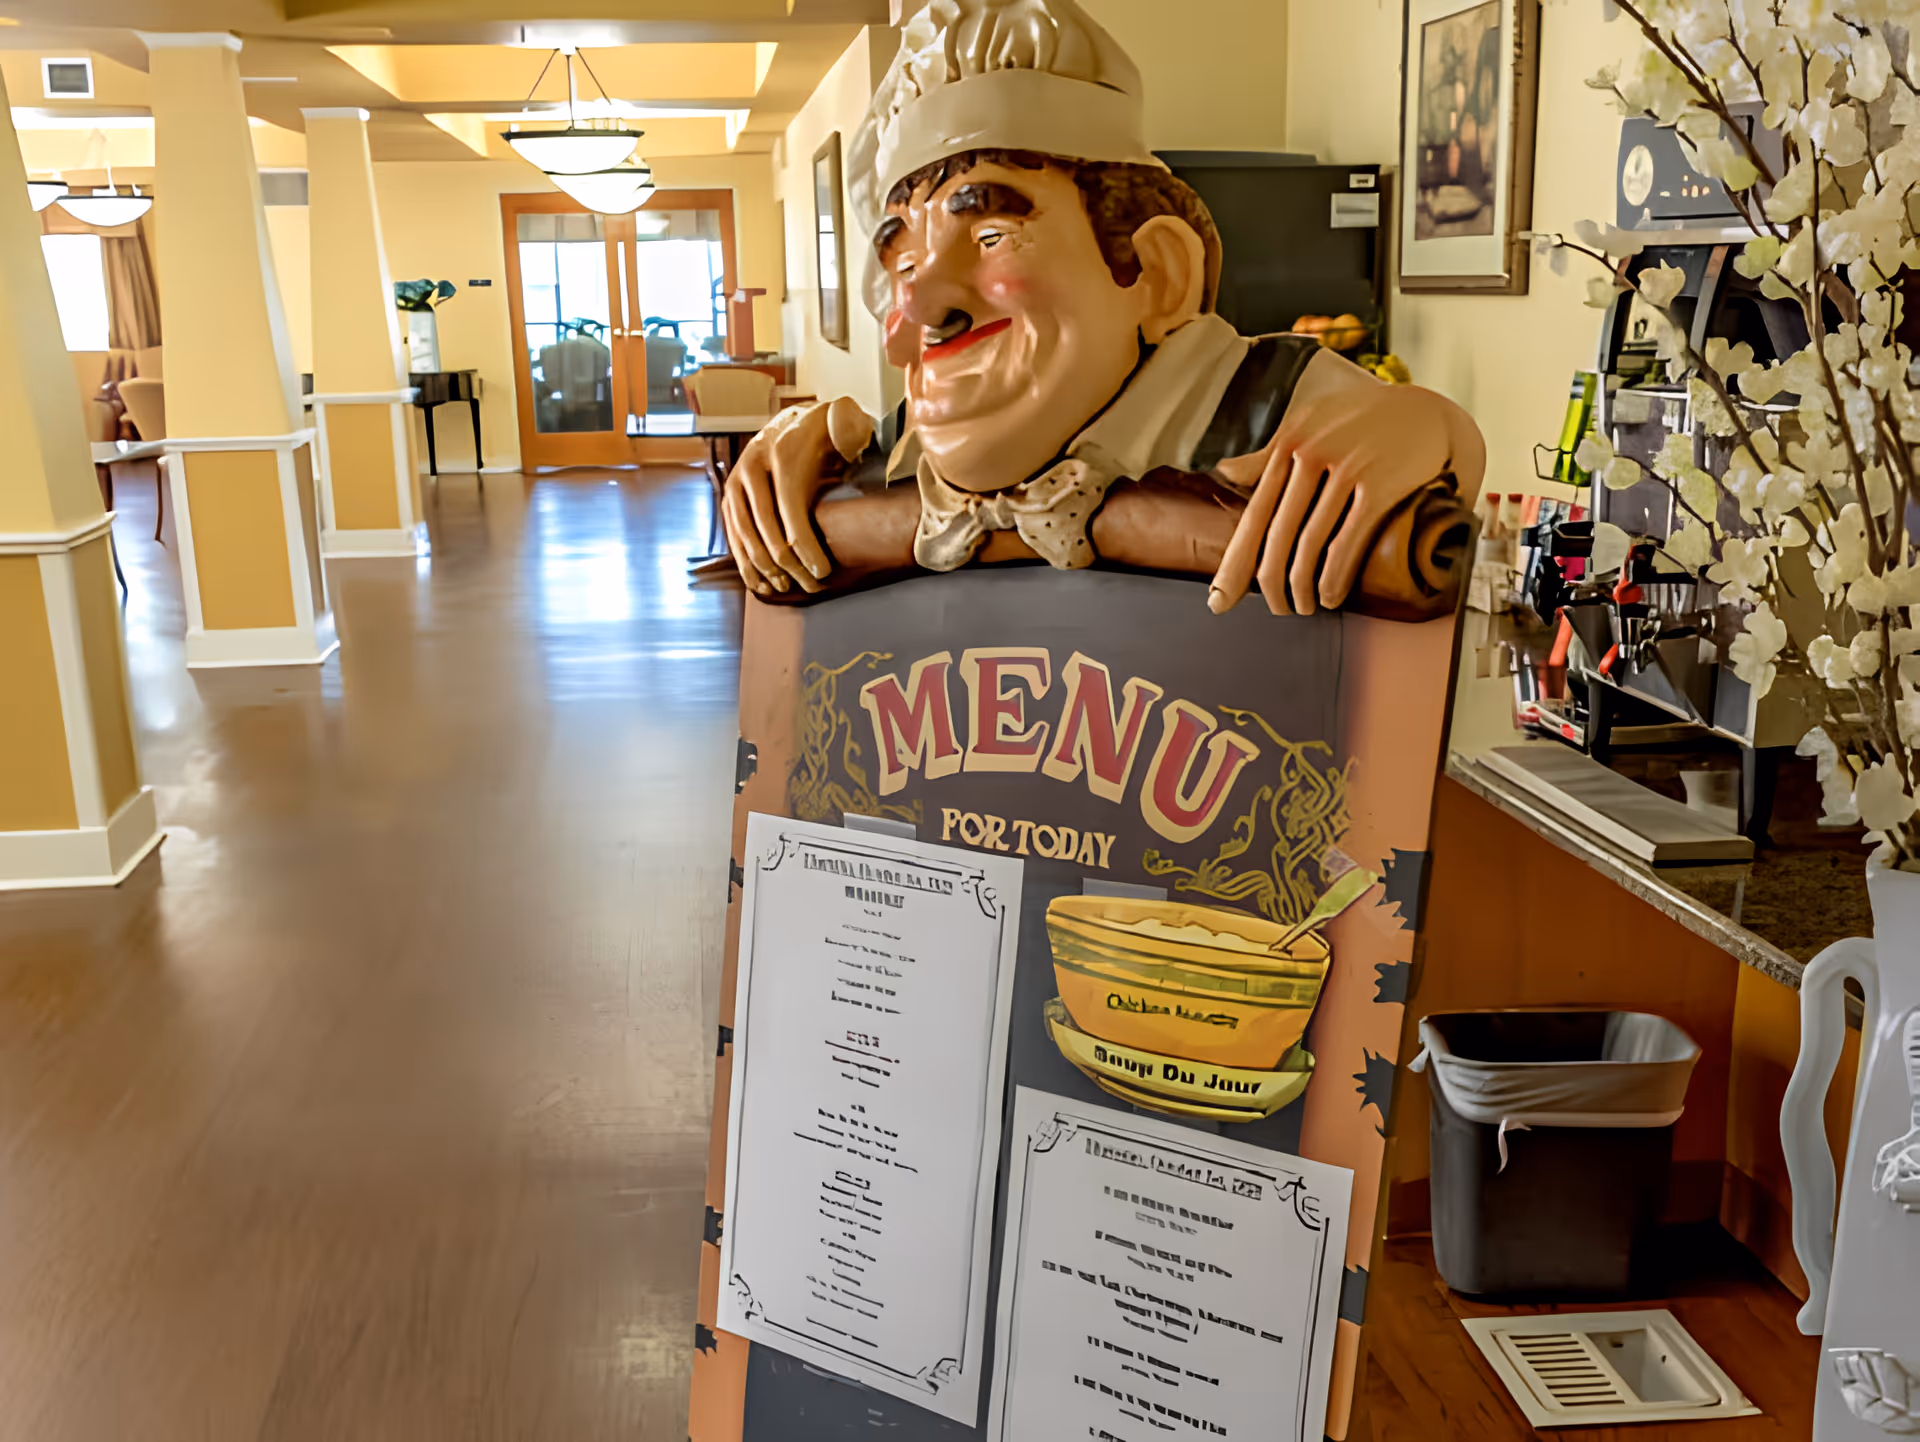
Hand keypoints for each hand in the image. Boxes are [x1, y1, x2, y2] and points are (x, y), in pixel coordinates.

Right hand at [722, 398, 875, 595]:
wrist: (790, 423)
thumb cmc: (824, 433)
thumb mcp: (842, 423)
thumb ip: (850, 429)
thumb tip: (852, 438)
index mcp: (781, 453)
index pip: (789, 507)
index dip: (804, 543)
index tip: (822, 571)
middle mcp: (751, 467)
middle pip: (764, 526)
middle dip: (786, 563)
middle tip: (809, 585)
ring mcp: (736, 483)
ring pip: (745, 534)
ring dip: (764, 567)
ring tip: (786, 588)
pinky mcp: (729, 497)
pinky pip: (733, 535)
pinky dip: (745, 562)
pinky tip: (760, 584)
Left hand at [1208, 352, 1485, 615]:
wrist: (1431, 411)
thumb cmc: (1366, 420)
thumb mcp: (1312, 424)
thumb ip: (1270, 452)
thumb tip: (1225, 472)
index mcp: (1288, 443)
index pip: (1254, 513)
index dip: (1234, 563)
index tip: (1220, 600)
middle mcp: (1310, 454)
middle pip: (1275, 535)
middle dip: (1268, 584)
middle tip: (1275, 610)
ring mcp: (1345, 468)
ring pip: (1308, 544)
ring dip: (1301, 588)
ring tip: (1302, 608)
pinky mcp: (1378, 486)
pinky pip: (1346, 542)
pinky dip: (1333, 578)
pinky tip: (1329, 598)